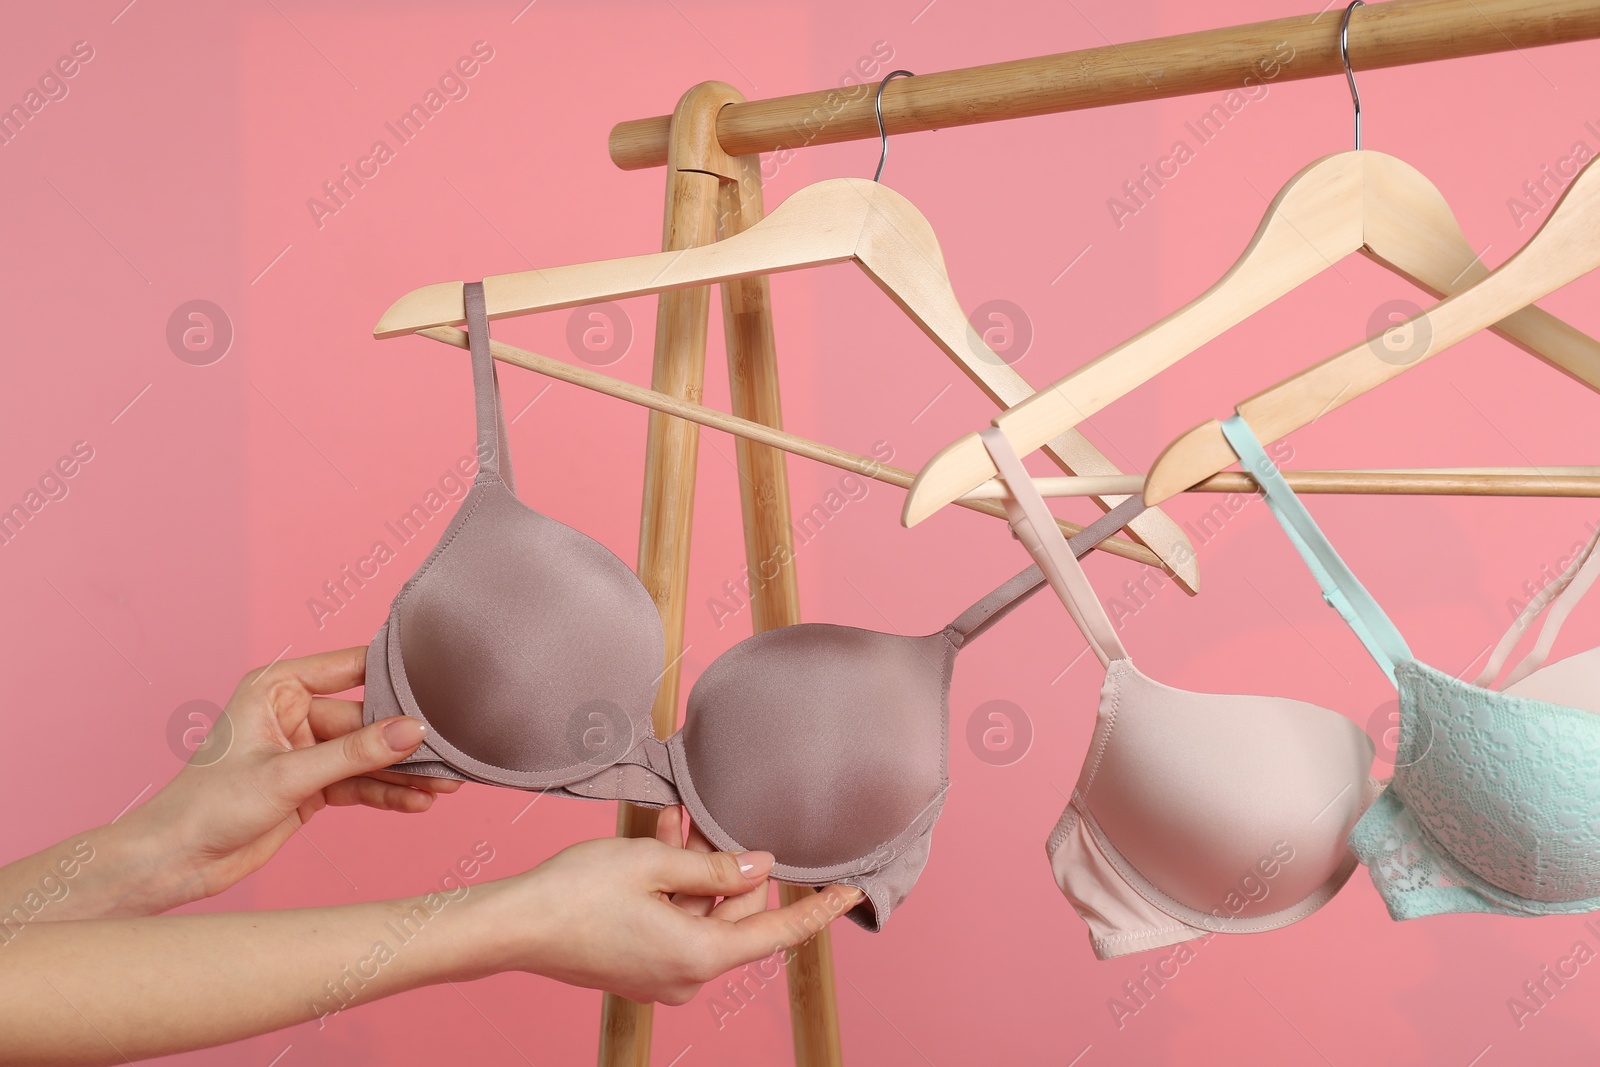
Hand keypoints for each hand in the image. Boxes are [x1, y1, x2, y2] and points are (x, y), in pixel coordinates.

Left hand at [119, 647, 458, 911]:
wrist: (174, 862)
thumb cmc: (207, 806)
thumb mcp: (288, 776)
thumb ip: (355, 754)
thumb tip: (412, 731)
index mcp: (277, 688)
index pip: (349, 668)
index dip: (394, 674)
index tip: (439, 681)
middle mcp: (293, 713)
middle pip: (367, 719)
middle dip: (405, 740)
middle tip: (449, 752)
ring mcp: (304, 751)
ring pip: (368, 755)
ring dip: (403, 772)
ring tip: (445, 784)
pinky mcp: (311, 786)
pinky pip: (360, 782)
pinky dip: (387, 793)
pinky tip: (418, 802)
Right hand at [472, 834, 863, 1004]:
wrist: (513, 926)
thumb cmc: (577, 892)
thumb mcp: (656, 864)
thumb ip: (717, 868)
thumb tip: (762, 868)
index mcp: (701, 956)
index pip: (778, 934)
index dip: (818, 910)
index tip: (851, 892)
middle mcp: (687, 977)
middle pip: (736, 918)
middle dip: (727, 866)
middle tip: (705, 819)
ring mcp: (661, 976)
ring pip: (702, 914)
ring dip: (695, 869)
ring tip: (674, 822)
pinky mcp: (639, 968)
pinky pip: (675, 923)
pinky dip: (673, 887)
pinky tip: (660, 843)